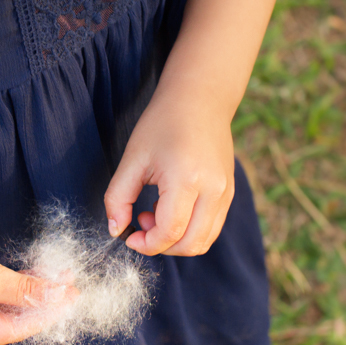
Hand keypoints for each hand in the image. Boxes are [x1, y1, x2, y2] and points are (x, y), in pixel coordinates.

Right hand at [0, 204, 73, 344]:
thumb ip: (24, 291)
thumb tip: (58, 297)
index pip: (14, 331)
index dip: (45, 316)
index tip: (71, 301)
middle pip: (16, 318)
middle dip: (44, 302)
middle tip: (72, 288)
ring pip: (14, 300)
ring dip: (37, 289)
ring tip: (64, 277)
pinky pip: (6, 285)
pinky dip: (24, 280)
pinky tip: (44, 273)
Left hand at [104, 92, 235, 256]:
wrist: (200, 99)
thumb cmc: (162, 124)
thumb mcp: (133, 158)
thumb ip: (118, 198)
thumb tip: (115, 230)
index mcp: (186, 180)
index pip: (169, 232)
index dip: (146, 243)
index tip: (129, 236)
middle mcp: (213, 190)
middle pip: (190, 244)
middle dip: (161, 246)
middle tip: (141, 223)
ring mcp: (226, 192)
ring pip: (204, 240)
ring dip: (176, 240)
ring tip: (155, 213)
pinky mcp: (230, 191)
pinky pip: (212, 227)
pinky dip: (190, 230)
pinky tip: (172, 208)